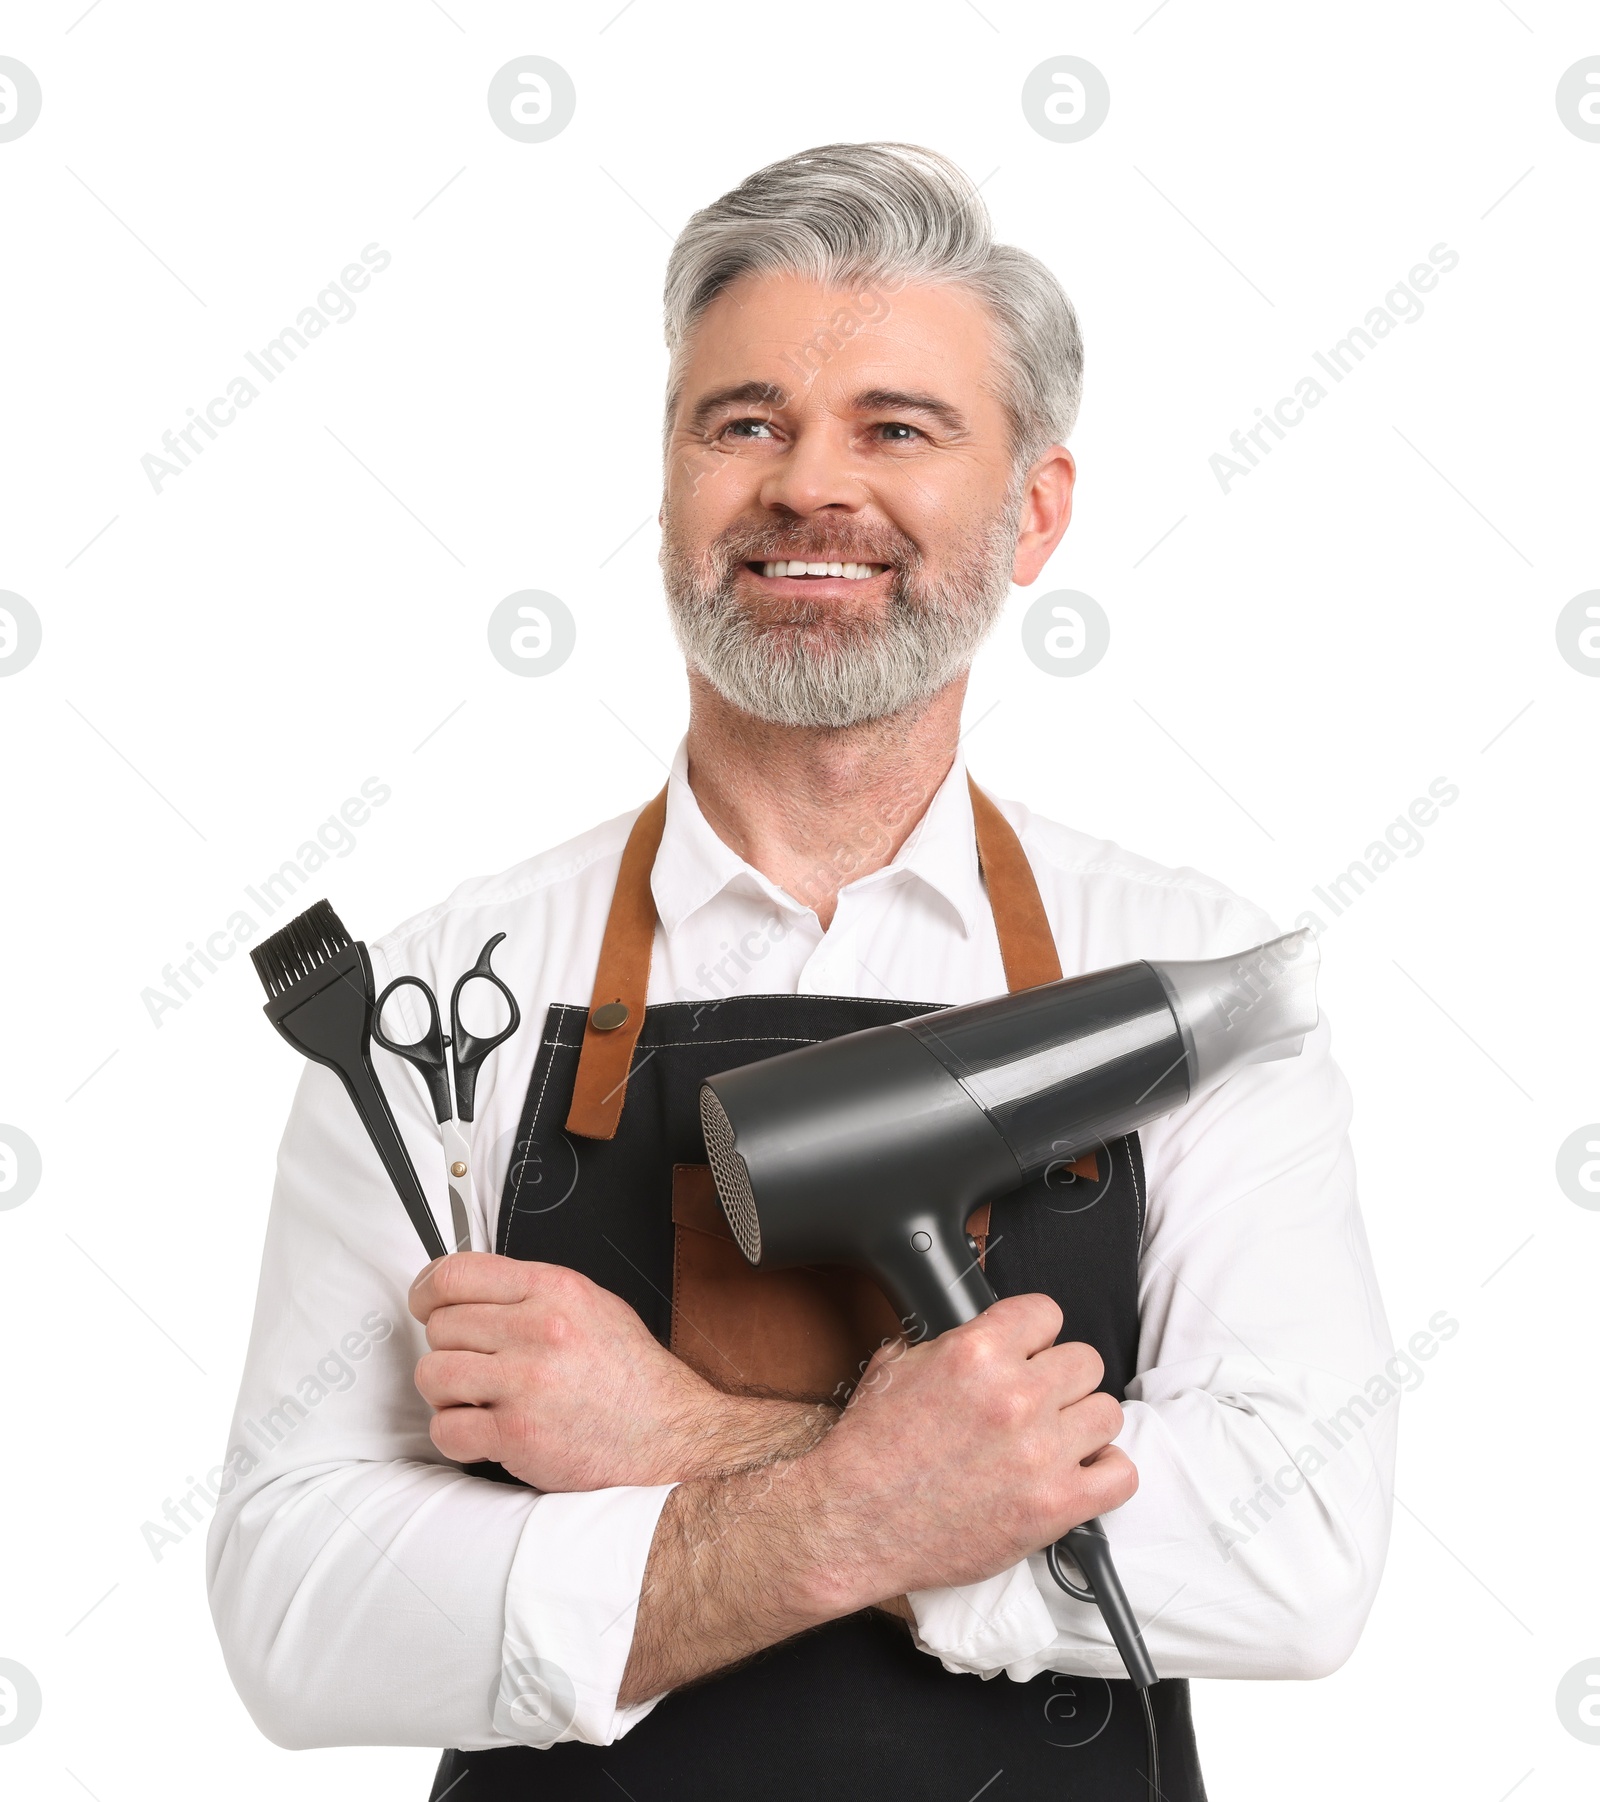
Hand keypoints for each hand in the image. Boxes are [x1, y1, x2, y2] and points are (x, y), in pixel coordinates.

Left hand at [408, 1252, 832, 1490]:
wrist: (669, 1435)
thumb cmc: (631, 1377)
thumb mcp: (593, 1305)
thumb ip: (533, 1293)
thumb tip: (473, 1289)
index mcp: (554, 1289)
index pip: (456, 1273)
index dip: (428, 1289)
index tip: (425, 1303)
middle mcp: (538, 1328)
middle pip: (441, 1325)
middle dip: (450, 1347)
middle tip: (476, 1365)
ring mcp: (525, 1382)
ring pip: (432, 1374)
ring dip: (447, 1392)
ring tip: (478, 1399)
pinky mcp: (516, 1434)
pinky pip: (445, 1429)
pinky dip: (455, 1436)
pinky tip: (483, 1432)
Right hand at [617, 1292, 1135, 1703]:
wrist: (854, 1522)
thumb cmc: (869, 1451)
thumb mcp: (896, 1367)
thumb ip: (949, 1341)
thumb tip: (977, 1331)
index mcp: (977, 1352)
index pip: (1047, 1313)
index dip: (1036, 1334)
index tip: (1029, 1351)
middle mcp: (1015, 1396)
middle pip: (1085, 1361)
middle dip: (1059, 1379)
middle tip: (1035, 1402)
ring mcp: (1041, 1452)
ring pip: (1107, 1412)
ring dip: (1082, 1424)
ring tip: (1053, 1440)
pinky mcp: (1055, 1506)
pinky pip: (1121, 1474)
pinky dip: (1105, 1473)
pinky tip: (1077, 1473)